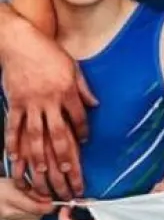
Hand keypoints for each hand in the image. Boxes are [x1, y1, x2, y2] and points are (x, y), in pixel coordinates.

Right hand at [0, 178, 53, 219]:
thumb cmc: (3, 188)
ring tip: (34, 207)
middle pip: (37, 216)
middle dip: (43, 210)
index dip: (48, 206)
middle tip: (44, 203)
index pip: (36, 207)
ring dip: (38, 216)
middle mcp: (8, 212)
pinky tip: (28, 213)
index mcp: (11, 197)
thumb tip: (49, 199)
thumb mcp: (19, 184)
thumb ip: (35, 191)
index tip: (52, 202)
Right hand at [2, 20, 97, 198]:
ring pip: (35, 138)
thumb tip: (95, 106)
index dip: (83, 134)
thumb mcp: (73, 67)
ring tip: (43, 178)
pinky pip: (13, 129)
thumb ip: (83, 89)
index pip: (78, 119)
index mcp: (67, 92)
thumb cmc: (48, 53)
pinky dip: (13, 146)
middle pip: (59, 136)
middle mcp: (49, 101)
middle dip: (65, 159)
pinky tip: (15, 161)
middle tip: (68, 177)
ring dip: (40, 160)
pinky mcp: (13, 104)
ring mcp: (29, 104)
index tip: (85, 147)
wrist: (19, 42)